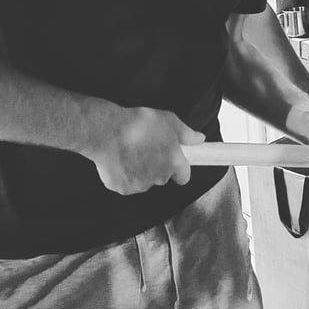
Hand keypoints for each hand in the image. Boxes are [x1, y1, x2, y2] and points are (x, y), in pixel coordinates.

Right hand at [88, 106, 204, 194]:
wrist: (107, 131)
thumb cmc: (139, 123)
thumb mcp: (169, 120)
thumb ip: (187, 134)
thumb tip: (200, 139)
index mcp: (173, 163)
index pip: (184, 176)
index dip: (179, 169)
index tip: (174, 162)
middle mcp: (159, 178)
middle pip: (162, 177)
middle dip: (157, 166)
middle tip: (147, 148)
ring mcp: (140, 185)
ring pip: (144, 180)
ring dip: (140, 171)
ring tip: (130, 151)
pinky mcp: (122, 188)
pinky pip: (126, 184)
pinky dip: (124, 175)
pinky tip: (119, 159)